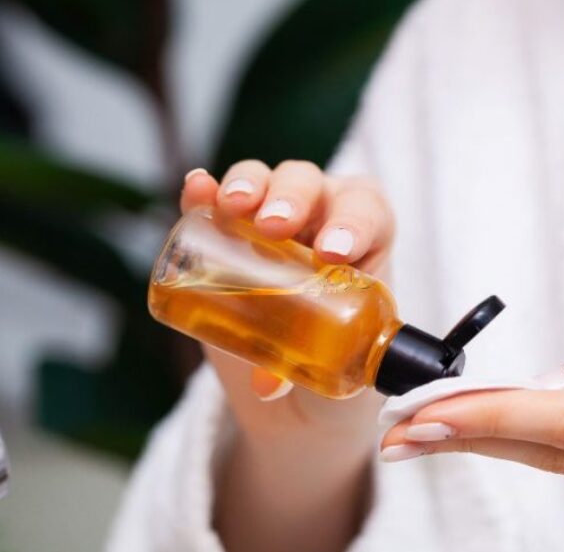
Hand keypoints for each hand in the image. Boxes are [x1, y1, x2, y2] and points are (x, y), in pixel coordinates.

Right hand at [182, 160, 394, 440]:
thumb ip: (310, 368)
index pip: (367, 212)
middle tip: (275, 227)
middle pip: (310, 184)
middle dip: (292, 198)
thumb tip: (268, 384)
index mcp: (366, 235)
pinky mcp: (225, 226)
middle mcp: (322, 211)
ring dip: (249, 184)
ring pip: (264, 179)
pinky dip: (203, 190)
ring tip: (233, 206)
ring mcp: (272, 212)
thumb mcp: (338, 360)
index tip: (333, 252)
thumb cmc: (335, 355)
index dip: (354, 222)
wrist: (298, 373)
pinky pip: (214, 197)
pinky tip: (196, 188)